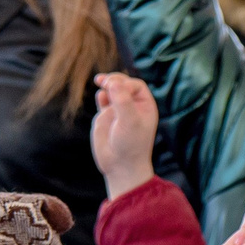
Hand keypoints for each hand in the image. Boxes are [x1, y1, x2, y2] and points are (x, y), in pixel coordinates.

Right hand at [90, 73, 158, 198]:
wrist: (120, 165)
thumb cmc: (130, 144)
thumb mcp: (129, 121)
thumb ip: (122, 101)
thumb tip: (113, 81)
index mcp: (145, 106)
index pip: (136, 85)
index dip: (125, 83)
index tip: (115, 88)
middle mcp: (133, 106)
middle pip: (123, 84)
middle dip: (114, 80)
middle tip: (103, 80)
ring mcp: (119, 111)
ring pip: (112, 90)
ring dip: (106, 85)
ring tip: (100, 81)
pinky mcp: (106, 117)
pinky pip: (103, 100)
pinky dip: (101, 96)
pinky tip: (100, 96)